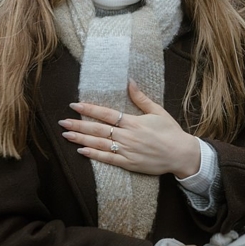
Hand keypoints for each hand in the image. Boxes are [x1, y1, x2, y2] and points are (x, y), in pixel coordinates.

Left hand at [60, 80, 201, 177]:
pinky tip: (81, 151)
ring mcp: (127, 151)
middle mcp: (128, 136)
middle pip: (98, 129)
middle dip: (78, 125)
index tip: (74, 105)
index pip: (106, 114)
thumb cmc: (171, 132)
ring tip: (66, 135)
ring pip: (99, 144)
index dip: (89, 109)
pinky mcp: (129, 164)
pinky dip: (94, 155)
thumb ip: (141, 98)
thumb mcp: (158, 111)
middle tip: (62, 122)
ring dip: (81, 139)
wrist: (182, 155)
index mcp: (133, 122)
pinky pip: (108, 159)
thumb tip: (129, 81)